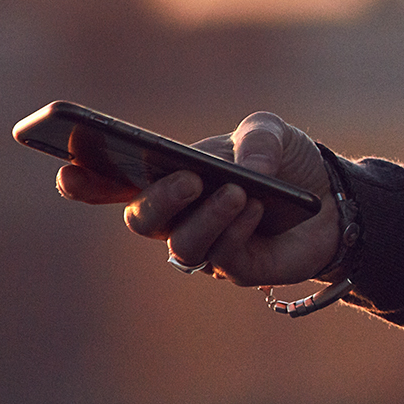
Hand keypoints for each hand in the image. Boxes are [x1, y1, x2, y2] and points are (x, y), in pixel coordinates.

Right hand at [55, 111, 343, 288]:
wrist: (335, 198)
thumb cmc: (285, 163)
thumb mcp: (272, 133)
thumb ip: (256, 139)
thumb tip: (247, 170)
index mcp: (167, 179)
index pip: (111, 185)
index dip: (84, 182)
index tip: (68, 169)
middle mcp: (177, 218)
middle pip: (142, 220)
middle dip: (159, 199)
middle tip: (189, 179)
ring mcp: (206, 246)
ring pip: (182, 245)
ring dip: (206, 216)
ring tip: (235, 190)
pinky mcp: (240, 270)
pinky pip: (223, 260)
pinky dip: (236, 230)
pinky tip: (255, 206)